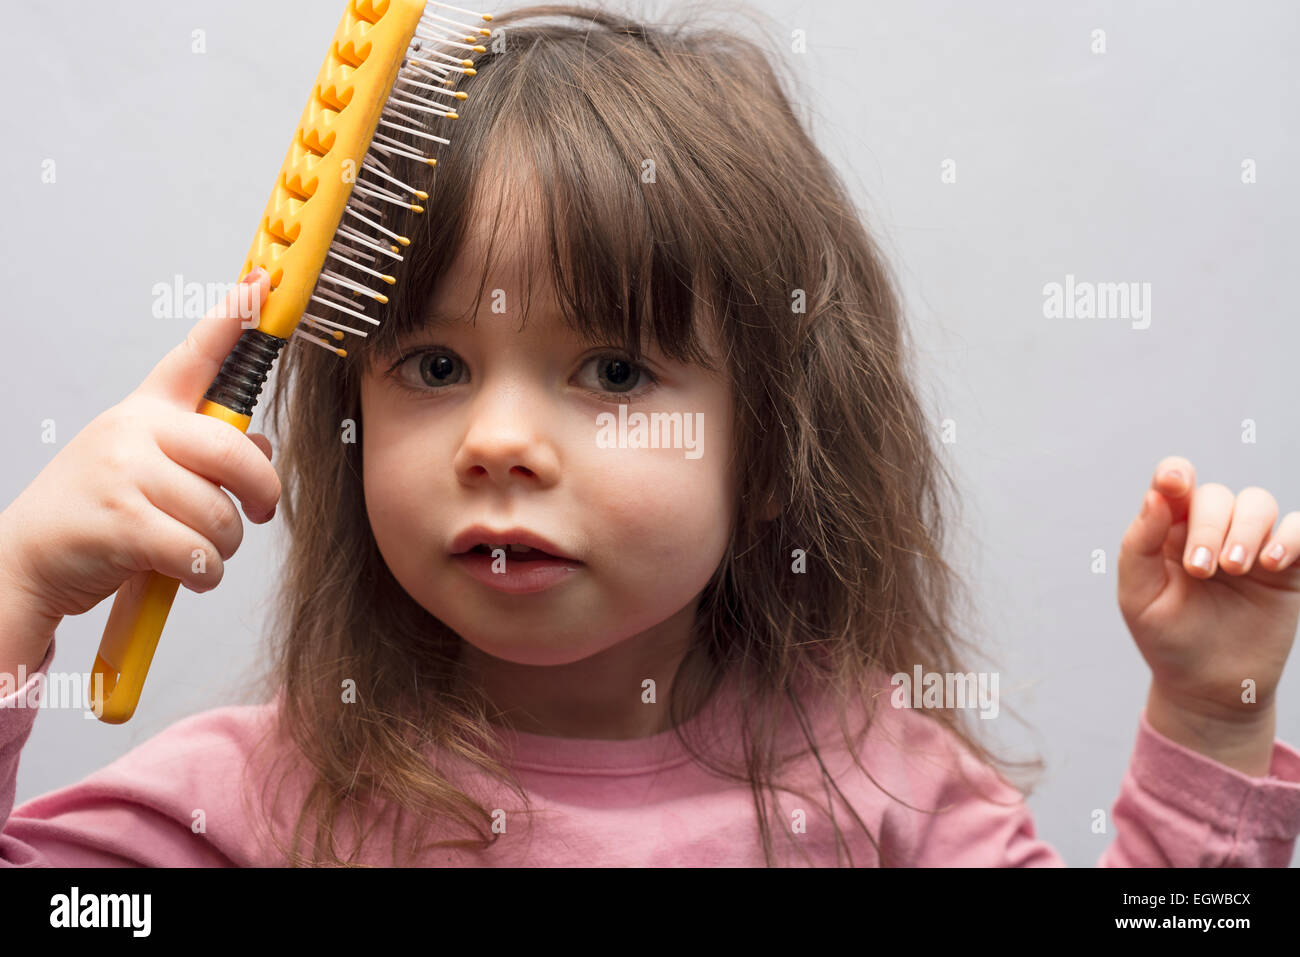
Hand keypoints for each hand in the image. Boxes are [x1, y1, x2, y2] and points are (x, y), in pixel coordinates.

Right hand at [0, 270, 280, 636]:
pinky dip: (205, 574)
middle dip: (260, 491)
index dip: (233, 318)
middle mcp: (133, 431)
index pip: (195, 355)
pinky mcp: (122, 523)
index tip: (262, 284)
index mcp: (145, 411)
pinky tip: (188, 574)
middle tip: (261, 511)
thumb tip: (262, 447)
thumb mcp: (146, 468)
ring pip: (220, 512)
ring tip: (199, 551)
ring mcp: (124, 473)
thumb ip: (203, 454)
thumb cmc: (96, 513)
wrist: (26, 561)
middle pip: (232, 450)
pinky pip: (198, 551)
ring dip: (223, 546)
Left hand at [1117, 456, 1299, 774]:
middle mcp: (1210, 529)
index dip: (1175, 474)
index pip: (1174, 483)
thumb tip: (1156, 495)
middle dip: (1210, 526)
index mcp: (1169, 530)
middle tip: (1203, 569)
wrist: (1209, 687)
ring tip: (1236, 568)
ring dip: (1247, 530)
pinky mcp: (1287, 567)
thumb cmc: (1167, 638)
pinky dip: (1292, 538)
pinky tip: (1273, 564)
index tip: (1174, 483)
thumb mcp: (1139, 596)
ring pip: (1258, 503)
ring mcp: (1251, 545)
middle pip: (1217, 496)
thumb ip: (1140, 544)